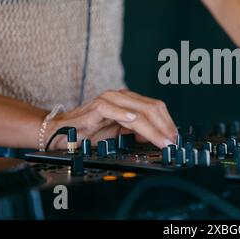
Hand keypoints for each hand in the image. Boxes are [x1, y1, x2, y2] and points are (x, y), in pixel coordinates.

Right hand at [46, 89, 176, 149]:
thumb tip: (157, 136)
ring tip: (161, 139)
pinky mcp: (96, 107)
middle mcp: (121, 96)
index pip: (156, 107)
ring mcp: (109, 99)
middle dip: (164, 126)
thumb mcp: (120, 132)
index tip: (175, 137)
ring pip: (137, 110)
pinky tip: (133, 120)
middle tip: (172, 141)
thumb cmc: (91, 130)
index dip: (168, 122)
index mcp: (129, 100)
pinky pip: (111, 108)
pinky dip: (123, 114)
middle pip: (151, 108)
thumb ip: (138, 131)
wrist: (64, 131)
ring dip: (152, 127)